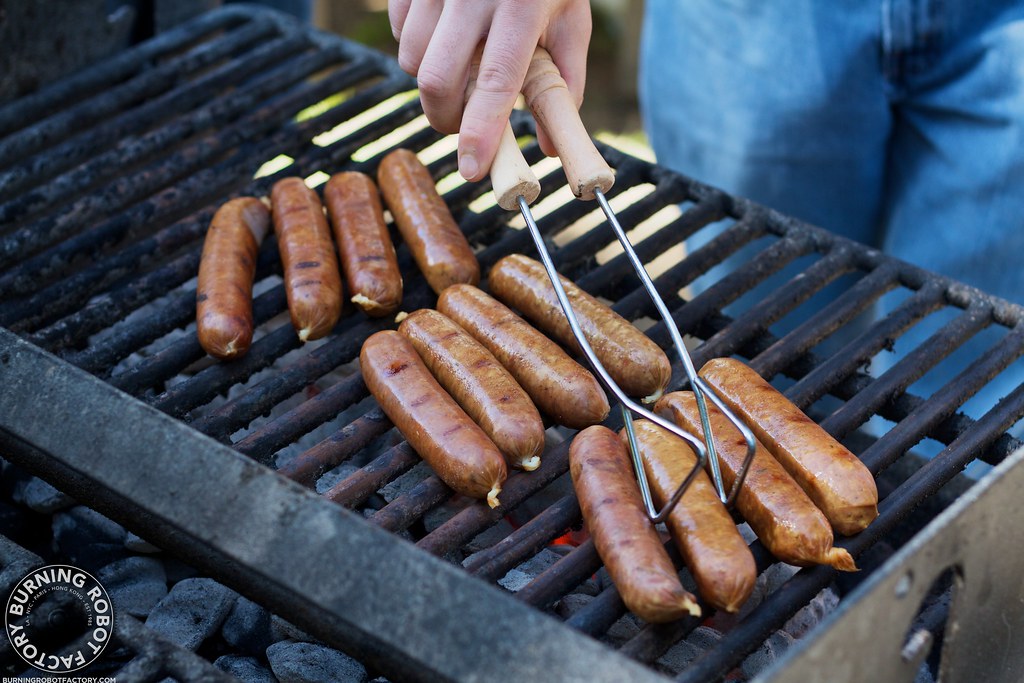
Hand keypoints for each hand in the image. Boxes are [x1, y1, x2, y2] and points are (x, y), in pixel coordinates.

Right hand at [389, 0, 591, 181]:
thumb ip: (564, 83)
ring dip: (431, 83)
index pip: (495, 81)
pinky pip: (399, 31)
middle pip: (436, 80)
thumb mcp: (570, 19)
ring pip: (409, 60)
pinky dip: (416, 48)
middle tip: (462, 129)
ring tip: (459, 71)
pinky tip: (444, 37)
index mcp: (521, 6)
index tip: (472, 168)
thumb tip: (547, 147)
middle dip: (444, 118)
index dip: (480, 131)